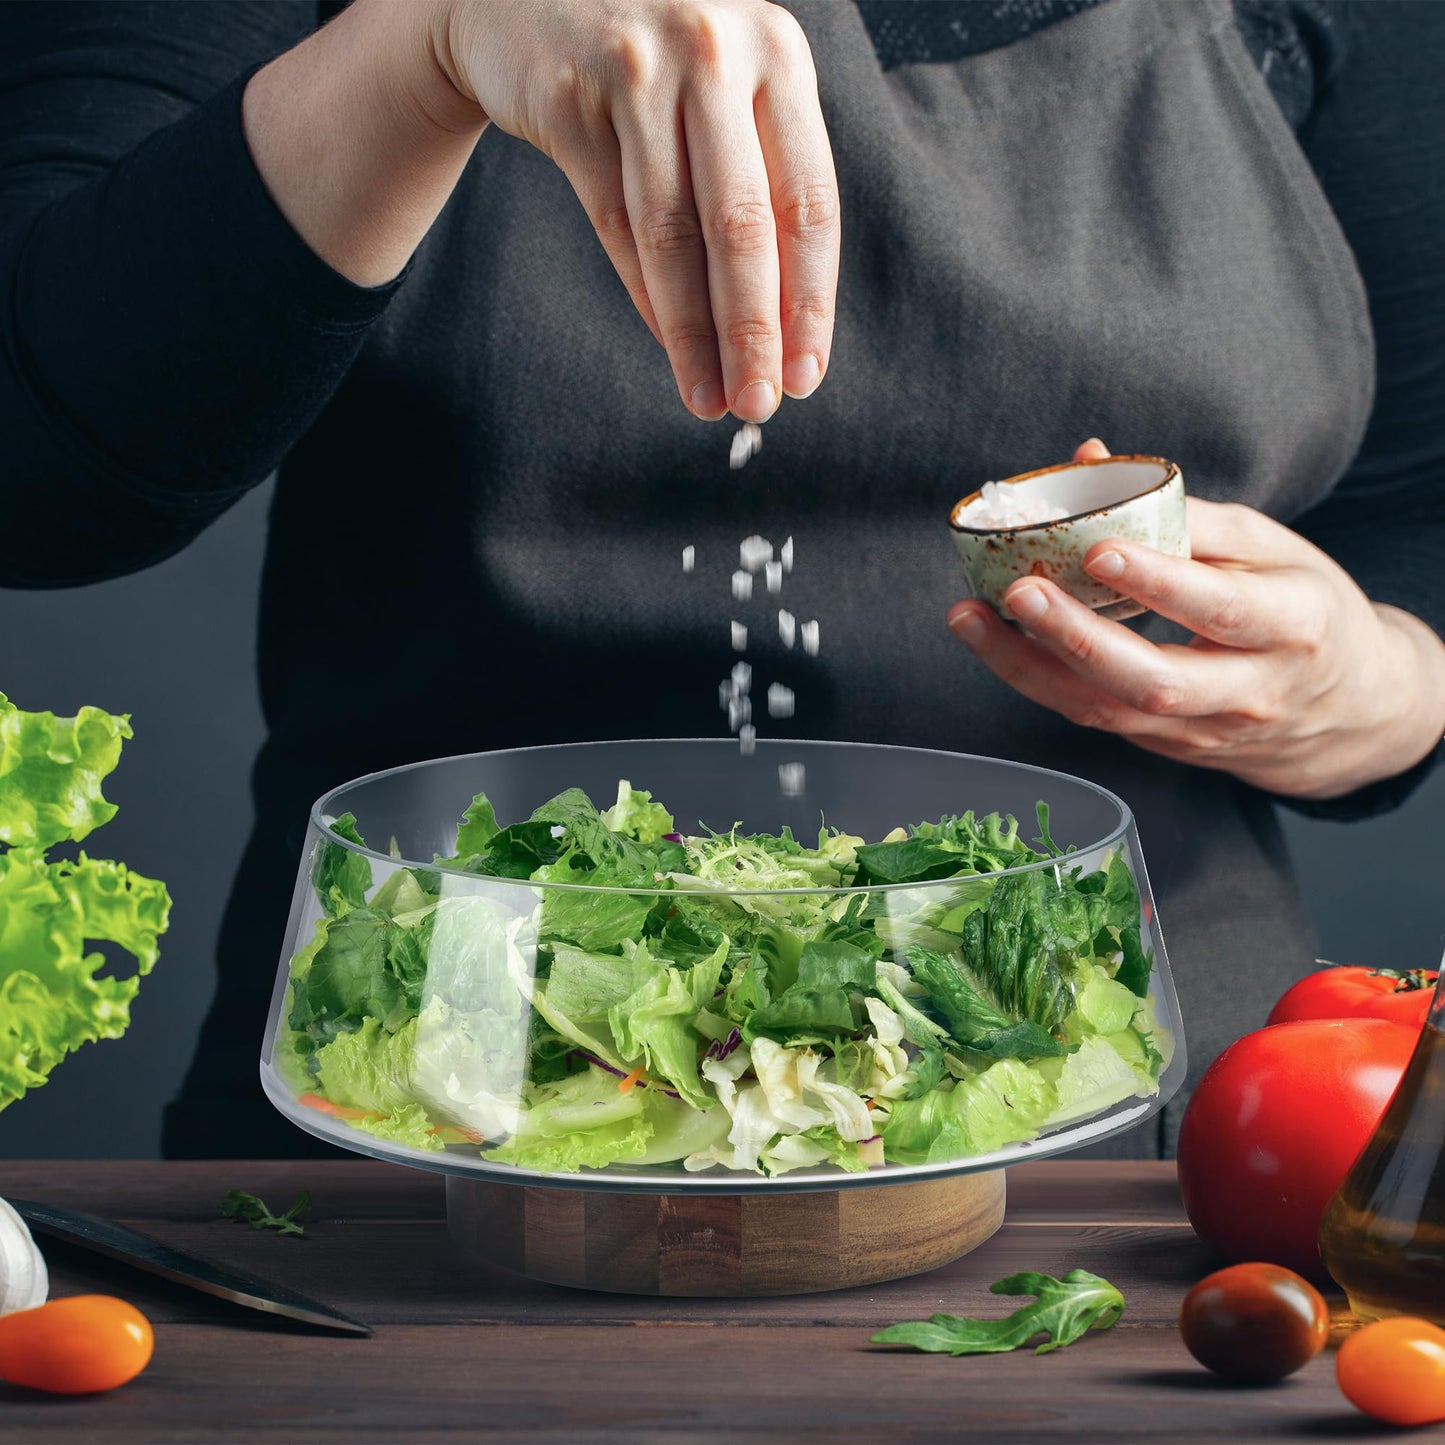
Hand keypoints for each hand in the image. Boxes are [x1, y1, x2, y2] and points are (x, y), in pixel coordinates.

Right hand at [433, 0, 839, 421]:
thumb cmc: (654, 62)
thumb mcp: (726, 91)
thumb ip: (760, 182)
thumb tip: (784, 329)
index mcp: (778, 54)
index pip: (809, 202)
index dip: (810, 300)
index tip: (807, 375)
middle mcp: (714, 52)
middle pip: (743, 224)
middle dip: (753, 331)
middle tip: (759, 404)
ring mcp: (637, 70)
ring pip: (673, 233)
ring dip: (694, 332)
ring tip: (709, 398)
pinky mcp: (569, 97)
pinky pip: (615, 222)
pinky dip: (646, 296)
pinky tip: (671, 349)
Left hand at [946, 441, 1444, 799]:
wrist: (1348, 713)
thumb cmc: (1303, 609)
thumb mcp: (1274, 550)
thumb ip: (1187, 512)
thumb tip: (1092, 460)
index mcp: (1292, 628)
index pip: (1220, 609)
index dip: (1158, 581)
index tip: (1099, 548)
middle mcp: (1247, 692)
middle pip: (1155, 680)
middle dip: (1078, 638)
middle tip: (1020, 591)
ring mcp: (1201, 732)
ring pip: (1108, 710)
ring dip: (1029, 668)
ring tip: (971, 618)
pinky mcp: (1163, 748)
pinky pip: (1092, 716)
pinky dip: (1036, 679)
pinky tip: (993, 642)